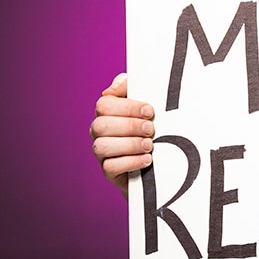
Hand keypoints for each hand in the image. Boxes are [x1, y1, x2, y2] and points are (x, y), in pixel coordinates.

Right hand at [89, 72, 155, 196]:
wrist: (159, 158)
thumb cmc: (147, 124)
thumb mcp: (142, 103)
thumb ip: (128, 87)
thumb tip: (110, 90)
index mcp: (105, 112)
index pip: (104, 105)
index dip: (127, 107)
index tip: (149, 111)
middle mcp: (99, 131)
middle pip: (101, 125)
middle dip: (129, 126)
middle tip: (151, 129)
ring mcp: (101, 152)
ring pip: (102, 146)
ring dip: (129, 145)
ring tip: (149, 145)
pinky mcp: (109, 171)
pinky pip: (110, 167)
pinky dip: (131, 162)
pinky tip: (147, 159)